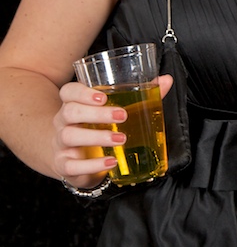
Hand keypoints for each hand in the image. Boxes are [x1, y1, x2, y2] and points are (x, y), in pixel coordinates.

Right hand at [52, 74, 172, 186]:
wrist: (75, 159)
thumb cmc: (97, 128)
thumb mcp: (114, 111)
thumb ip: (140, 94)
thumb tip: (165, 80)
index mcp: (74, 104)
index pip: (68, 92)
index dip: (81, 92)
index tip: (103, 96)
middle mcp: (63, 122)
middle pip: (70, 112)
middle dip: (96, 113)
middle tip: (123, 115)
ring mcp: (61, 144)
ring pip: (69, 136)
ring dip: (97, 137)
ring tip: (121, 139)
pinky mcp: (64, 165)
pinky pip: (71, 165)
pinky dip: (92, 164)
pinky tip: (111, 162)